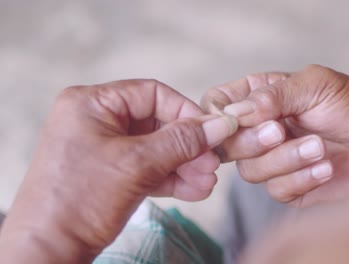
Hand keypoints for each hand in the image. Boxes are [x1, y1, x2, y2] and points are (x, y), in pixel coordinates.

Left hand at [0, 79, 236, 262]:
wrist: (50, 251)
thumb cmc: (79, 201)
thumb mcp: (137, 165)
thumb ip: (182, 142)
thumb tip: (219, 125)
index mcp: (92, 104)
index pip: (151, 94)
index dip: (185, 112)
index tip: (211, 132)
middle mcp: (96, 121)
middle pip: (157, 124)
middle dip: (187, 147)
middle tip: (211, 163)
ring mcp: (103, 148)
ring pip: (155, 148)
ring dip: (184, 166)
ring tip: (206, 183)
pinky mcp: (110, 173)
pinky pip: (147, 168)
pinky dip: (171, 178)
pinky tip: (194, 190)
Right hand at [202, 65, 348, 206]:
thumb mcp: (317, 85)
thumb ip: (273, 95)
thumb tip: (235, 114)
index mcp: (260, 98)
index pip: (216, 104)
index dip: (216, 115)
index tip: (234, 119)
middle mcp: (260, 130)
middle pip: (226, 143)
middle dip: (253, 140)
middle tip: (281, 130)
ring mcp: (272, 160)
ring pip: (249, 171)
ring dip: (285, 160)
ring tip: (319, 147)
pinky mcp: (289, 187)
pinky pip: (276, 190)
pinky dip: (302, 178)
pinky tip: (326, 167)